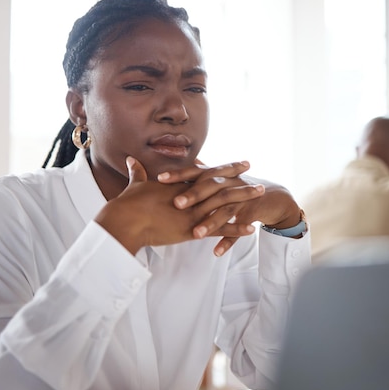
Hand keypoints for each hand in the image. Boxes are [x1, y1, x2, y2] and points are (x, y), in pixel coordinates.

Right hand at [94, 157, 261, 255]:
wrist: (127, 220)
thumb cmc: (128, 204)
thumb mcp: (135, 185)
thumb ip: (137, 173)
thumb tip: (130, 160)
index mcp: (179, 185)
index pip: (206, 173)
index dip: (223, 168)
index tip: (238, 163)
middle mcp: (190, 195)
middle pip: (220, 183)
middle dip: (238, 176)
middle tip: (253, 170)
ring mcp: (195, 212)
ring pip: (225, 203)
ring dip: (244, 197)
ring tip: (261, 192)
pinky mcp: (194, 229)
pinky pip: (220, 229)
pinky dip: (236, 228)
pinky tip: (252, 228)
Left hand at [157, 160, 301, 255]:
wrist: (271, 196)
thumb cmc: (238, 186)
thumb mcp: (220, 177)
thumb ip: (201, 172)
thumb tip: (181, 162)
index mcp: (218, 175)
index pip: (196, 172)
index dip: (179, 174)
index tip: (159, 178)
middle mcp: (230, 184)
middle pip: (211, 187)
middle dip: (194, 195)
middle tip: (176, 204)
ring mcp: (242, 199)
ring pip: (225, 211)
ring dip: (211, 223)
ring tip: (196, 235)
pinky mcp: (252, 215)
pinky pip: (239, 230)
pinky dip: (229, 241)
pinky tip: (216, 252)